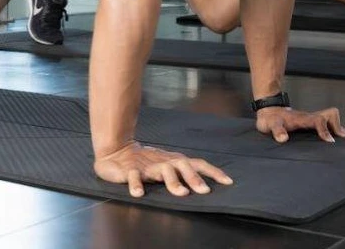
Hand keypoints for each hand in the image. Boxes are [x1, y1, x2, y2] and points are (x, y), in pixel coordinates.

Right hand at [94, 142, 232, 197]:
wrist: (116, 151)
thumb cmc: (147, 162)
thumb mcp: (167, 166)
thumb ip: (182, 175)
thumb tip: (206, 186)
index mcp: (175, 161)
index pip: (198, 164)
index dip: (213, 172)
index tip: (228, 182)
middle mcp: (165, 162)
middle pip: (183, 166)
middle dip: (195, 178)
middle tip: (204, 191)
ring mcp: (148, 166)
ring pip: (163, 171)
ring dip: (173, 182)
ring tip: (181, 193)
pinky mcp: (130, 170)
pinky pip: (134, 177)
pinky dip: (136, 184)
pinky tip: (139, 194)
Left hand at [255, 106, 344, 142]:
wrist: (269, 110)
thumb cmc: (270, 119)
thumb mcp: (270, 125)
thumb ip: (277, 131)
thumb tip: (283, 139)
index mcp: (302, 119)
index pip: (318, 121)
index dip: (325, 130)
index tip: (330, 140)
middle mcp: (309, 117)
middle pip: (330, 114)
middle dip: (337, 125)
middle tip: (342, 137)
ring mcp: (310, 118)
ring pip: (330, 116)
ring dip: (337, 125)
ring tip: (343, 136)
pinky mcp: (310, 121)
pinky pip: (326, 121)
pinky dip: (333, 127)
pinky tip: (335, 135)